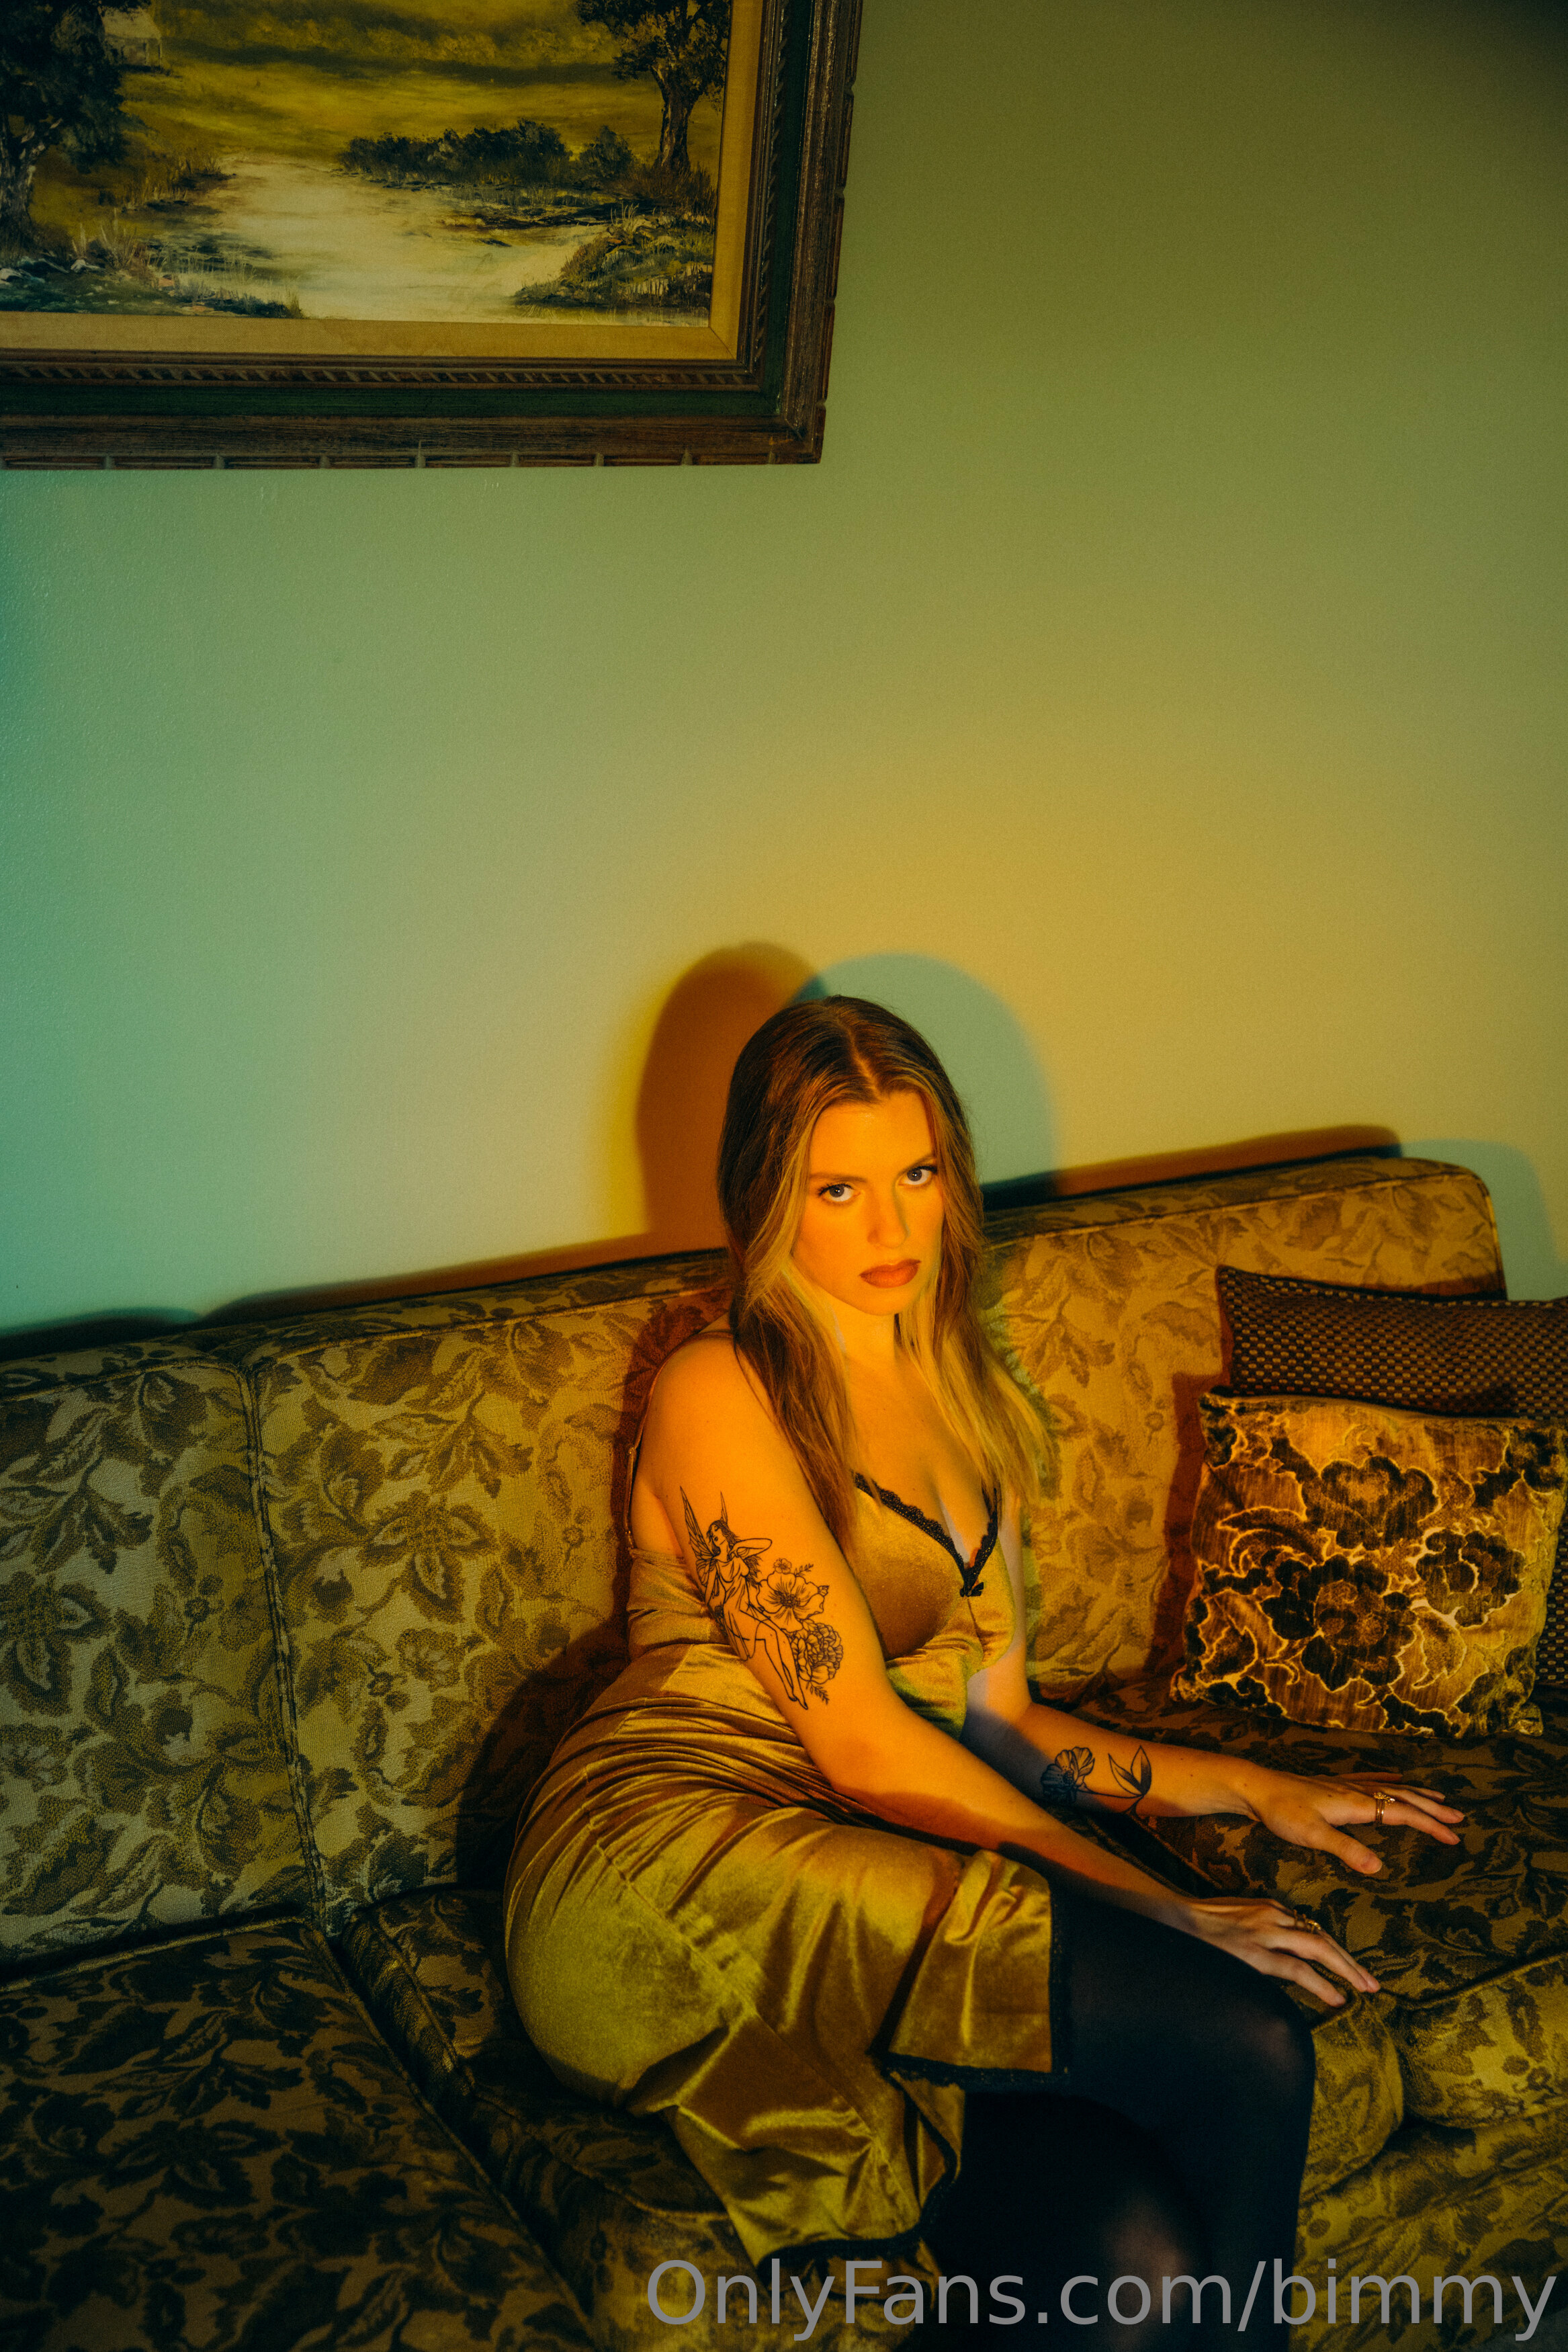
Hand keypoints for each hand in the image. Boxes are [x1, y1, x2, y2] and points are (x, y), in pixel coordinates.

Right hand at [1181, 1895, 1375, 2005]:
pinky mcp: (1255, 1954)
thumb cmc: (1193, 1926)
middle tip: (1370, 1982)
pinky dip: (1320, 1983)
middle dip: (1348, 1961)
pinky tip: (1336, 1998)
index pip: (1308, 1928)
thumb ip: (1253, 1931)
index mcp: (1265, 1907)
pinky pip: (1297, 1969)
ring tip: (1364, 1990)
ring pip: (1317, 1948)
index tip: (1347, 1967)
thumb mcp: (1230, 1920)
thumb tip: (1271, 1956)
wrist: (1168, 1922)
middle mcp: (1270, 1916)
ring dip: (1346, 1970)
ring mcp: (1263, 1933)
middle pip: (1321, 1937)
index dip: (1332, 1950)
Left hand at [1239, 1766, 1463, 1875]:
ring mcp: (1344, 1786)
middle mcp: (1356, 1792)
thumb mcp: (1314, 1835)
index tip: (1455, 1837)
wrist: (1257, 1788)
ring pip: (1390, 1787)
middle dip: (1432, 1809)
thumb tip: (1380, 1869)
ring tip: (1439, 1798)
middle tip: (1459, 1818)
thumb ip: (1347, 1850)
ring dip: (1416, 1794)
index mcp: (1357, 1804)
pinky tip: (1395, 1779)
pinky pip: (1370, 1779)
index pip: (1403, 1814)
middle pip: (1403, 1798)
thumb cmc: (1283, 1812)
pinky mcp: (1333, 1785)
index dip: (1431, 1825)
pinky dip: (1388, 1780)